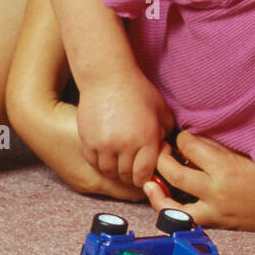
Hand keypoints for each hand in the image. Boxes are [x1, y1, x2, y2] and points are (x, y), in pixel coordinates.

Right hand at [77, 69, 174, 187]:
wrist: (107, 77)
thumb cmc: (138, 91)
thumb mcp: (161, 110)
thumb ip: (166, 133)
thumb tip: (166, 152)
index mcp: (147, 138)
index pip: (144, 173)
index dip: (145, 178)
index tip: (144, 175)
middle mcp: (125, 144)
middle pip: (126, 175)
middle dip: (131, 175)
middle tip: (132, 170)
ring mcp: (104, 144)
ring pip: (109, 171)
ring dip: (115, 170)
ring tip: (119, 162)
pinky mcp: (88, 140)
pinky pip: (93, 162)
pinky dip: (100, 162)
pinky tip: (106, 154)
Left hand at [142, 129, 254, 234]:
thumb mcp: (251, 153)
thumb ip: (223, 146)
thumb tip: (198, 137)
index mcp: (226, 167)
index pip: (189, 145)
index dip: (182, 136)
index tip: (183, 134)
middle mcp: (215, 191)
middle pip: (173, 172)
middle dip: (163, 158)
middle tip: (164, 150)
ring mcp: (215, 211)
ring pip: (171, 205)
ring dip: (158, 190)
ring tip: (153, 179)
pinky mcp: (218, 224)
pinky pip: (187, 220)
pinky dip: (173, 211)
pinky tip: (169, 201)